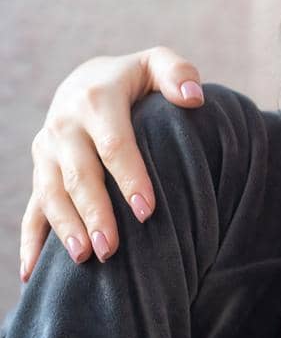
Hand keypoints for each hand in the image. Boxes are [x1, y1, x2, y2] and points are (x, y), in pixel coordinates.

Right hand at [21, 47, 203, 280]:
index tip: (148, 211)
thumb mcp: (156, 64)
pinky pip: (31, 208)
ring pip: (50, 193)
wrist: (88, 79)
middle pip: (78, 175)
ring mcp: (46, 150)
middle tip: (111, 249)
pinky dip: (30, 241)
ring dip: (65, 228)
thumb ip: (176, 73)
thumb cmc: (135, 79)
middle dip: (94, 213)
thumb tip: (193, 98)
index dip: (130, 178)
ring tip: (84, 258)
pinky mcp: (39, 170)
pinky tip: (31, 273)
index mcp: (95, 99)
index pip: (114, 144)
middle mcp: (63, 125)